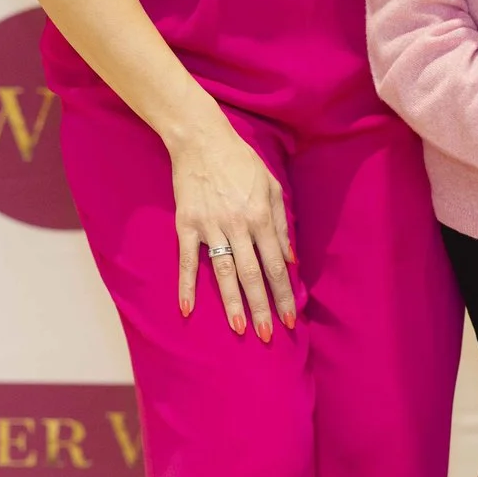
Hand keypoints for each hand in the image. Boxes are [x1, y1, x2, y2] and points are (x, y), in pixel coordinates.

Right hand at [168, 119, 295, 341]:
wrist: (201, 140)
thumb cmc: (241, 161)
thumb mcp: (271, 186)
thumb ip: (281, 223)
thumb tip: (290, 259)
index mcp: (261, 216)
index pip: (276, 264)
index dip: (283, 293)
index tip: (289, 318)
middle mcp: (238, 225)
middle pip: (252, 274)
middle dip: (262, 307)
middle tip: (268, 336)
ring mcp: (210, 226)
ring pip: (224, 272)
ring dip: (232, 304)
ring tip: (240, 329)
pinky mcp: (187, 225)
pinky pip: (188, 261)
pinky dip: (187, 286)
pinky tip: (188, 309)